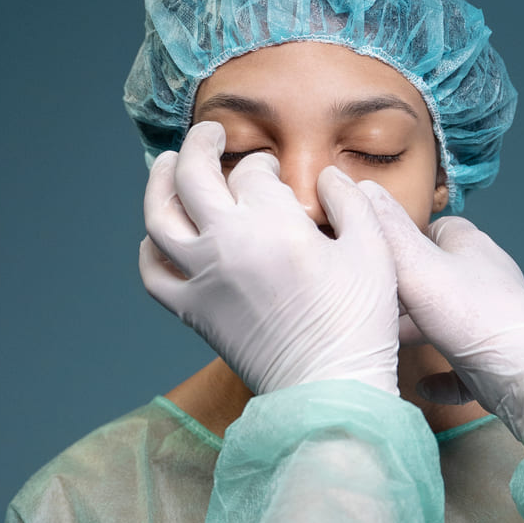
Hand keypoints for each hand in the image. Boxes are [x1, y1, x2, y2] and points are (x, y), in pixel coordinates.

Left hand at [140, 123, 399, 396]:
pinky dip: (150, 248)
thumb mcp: (373, 252)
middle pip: (193, 175)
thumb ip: (353, 203)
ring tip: (167, 164)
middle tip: (210, 133)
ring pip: (159, 216)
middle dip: (200, 144)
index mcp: (272, 222)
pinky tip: (160, 236)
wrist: (328, 389)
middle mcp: (226, 242)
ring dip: (159, 182)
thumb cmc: (358, 323)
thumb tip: (331, 176)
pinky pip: (152, 272)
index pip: (252, 172)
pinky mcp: (193, 312)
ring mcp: (202, 278)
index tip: (273, 171)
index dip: (263, 165)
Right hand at [359, 190, 523, 442]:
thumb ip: (387, 231)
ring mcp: (492, 318)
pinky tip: (424, 386)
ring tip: (384, 343)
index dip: (399, 239)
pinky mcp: (496, 359)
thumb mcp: (419, 267)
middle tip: (368, 306)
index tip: (368, 256)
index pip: (430, 228)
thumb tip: (360, 186)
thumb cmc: (473, 315)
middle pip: (434, 276)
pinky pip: (462, 363)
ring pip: (445, 320)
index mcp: (468, 245)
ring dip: (416, 332)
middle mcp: (483, 277)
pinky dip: (442, 373)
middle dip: (401, 293)